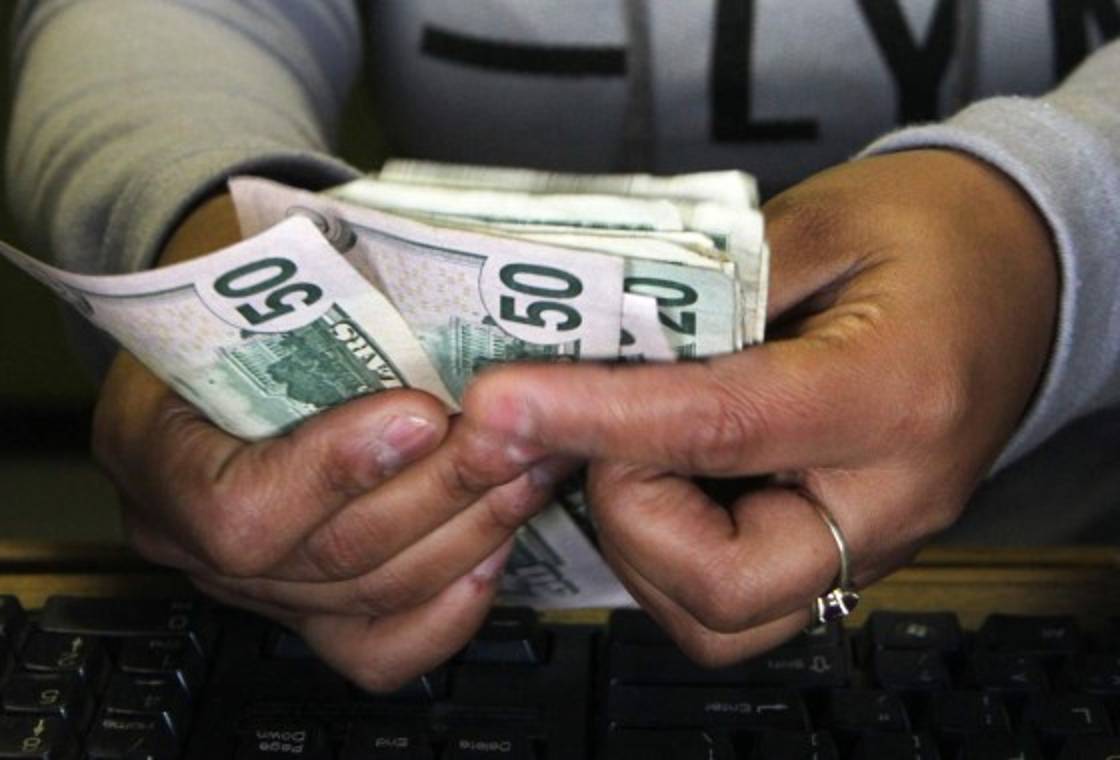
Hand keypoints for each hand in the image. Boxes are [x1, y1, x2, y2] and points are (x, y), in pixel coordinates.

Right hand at [93, 195, 572, 690]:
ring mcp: (253, 584)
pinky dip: (449, 609)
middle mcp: (191, 540)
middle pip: (330, 557)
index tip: (420, 413)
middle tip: (515, 435)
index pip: (239, 513)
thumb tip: (426, 292)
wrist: (221, 323)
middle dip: (442, 492)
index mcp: (152, 454)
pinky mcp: (307, 611)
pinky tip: (496, 550)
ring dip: (468, 531)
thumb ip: (304, 300)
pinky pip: (379, 648)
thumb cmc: (233, 290)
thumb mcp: (235, 275)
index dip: (337, 473)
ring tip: (528, 468)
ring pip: (372, 595)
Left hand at [462, 150, 1057, 662]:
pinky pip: (735, 603)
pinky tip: (658, 480)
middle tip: (599, 432)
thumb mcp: (820, 222)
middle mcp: (886, 498)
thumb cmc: (933, 233)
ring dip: (639, 544)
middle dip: (624, 513)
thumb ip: (708, 287)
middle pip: (721, 585)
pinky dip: (667, 556)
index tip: (503, 403)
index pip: (719, 430)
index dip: (594, 419)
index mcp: (892, 395)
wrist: (1021, 273)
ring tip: (627, 453)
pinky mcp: (842, 553)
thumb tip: (588, 342)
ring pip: (720, 618)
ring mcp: (868, 541)